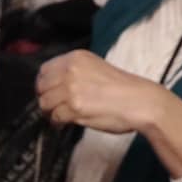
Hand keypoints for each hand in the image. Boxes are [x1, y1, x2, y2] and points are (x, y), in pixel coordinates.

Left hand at [36, 52, 172, 135]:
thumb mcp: (96, 68)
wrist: (140, 101)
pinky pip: (55, 117)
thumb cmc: (124, 88)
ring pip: (45, 103)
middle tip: (53, 108)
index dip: (44, 84)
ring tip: (61, 116)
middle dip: (45, 98)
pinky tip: (65, 123)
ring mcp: (71, 88)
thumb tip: (57, 86)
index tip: (48, 92)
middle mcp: (71, 70)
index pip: (44, 70)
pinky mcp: (74, 107)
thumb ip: (75, 73)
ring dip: (51, 112)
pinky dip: (58, 122)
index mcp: (76, 58)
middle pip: (41, 87)